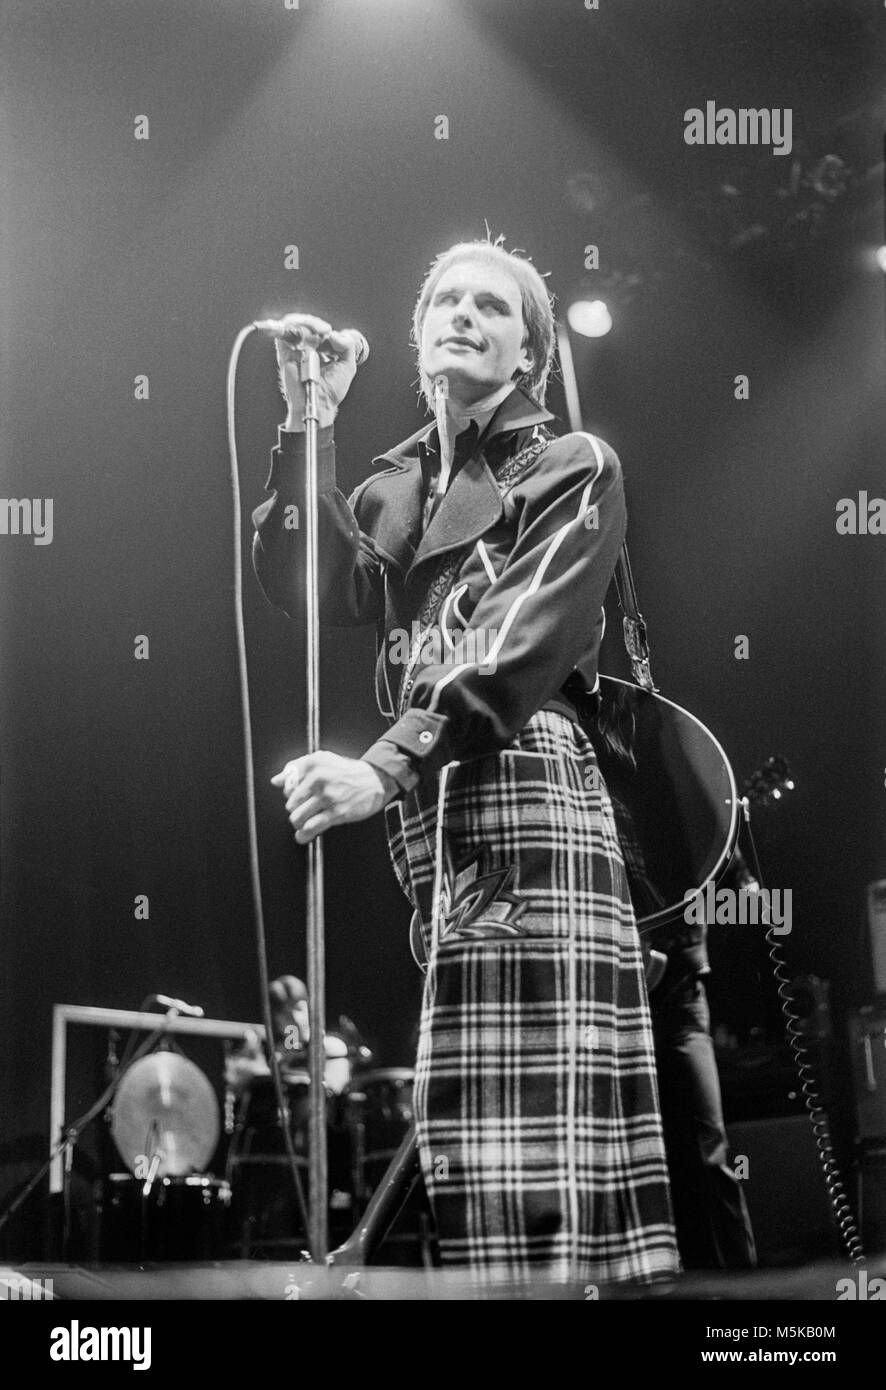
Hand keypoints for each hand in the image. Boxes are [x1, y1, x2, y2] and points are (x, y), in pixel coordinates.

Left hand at [270, 751, 392, 843]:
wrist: (375, 780)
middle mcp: (318, 778)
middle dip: (295, 809)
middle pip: (290, 803)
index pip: (287, 783)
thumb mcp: (323, 761)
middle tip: (305, 809)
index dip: (290, 793)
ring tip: (303, 822)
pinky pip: (312, 827)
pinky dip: (304, 835)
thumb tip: (276, 780)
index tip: (298, 796)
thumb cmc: (348, 772)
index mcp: (313, 764)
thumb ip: (297, 768)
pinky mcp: (336, 812)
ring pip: (297, 817)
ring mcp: (327, 796)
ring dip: (298, 823)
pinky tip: (303, 836)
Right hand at [272, 313, 358, 430]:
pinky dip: (294, 329)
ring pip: (294, 325)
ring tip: (318, 332)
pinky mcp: (284, 355)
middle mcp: (306, 349)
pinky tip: (306, 335)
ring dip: (307, 324)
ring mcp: (294, 351)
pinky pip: (284, 335)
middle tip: (325, 331)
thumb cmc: (330, 391)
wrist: (319, 403)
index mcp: (319, 351)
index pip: (319, 330)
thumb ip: (347, 346)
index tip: (332, 335)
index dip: (325, 328)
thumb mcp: (347, 366)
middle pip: (306, 324)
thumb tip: (335, 334)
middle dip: (316, 324)